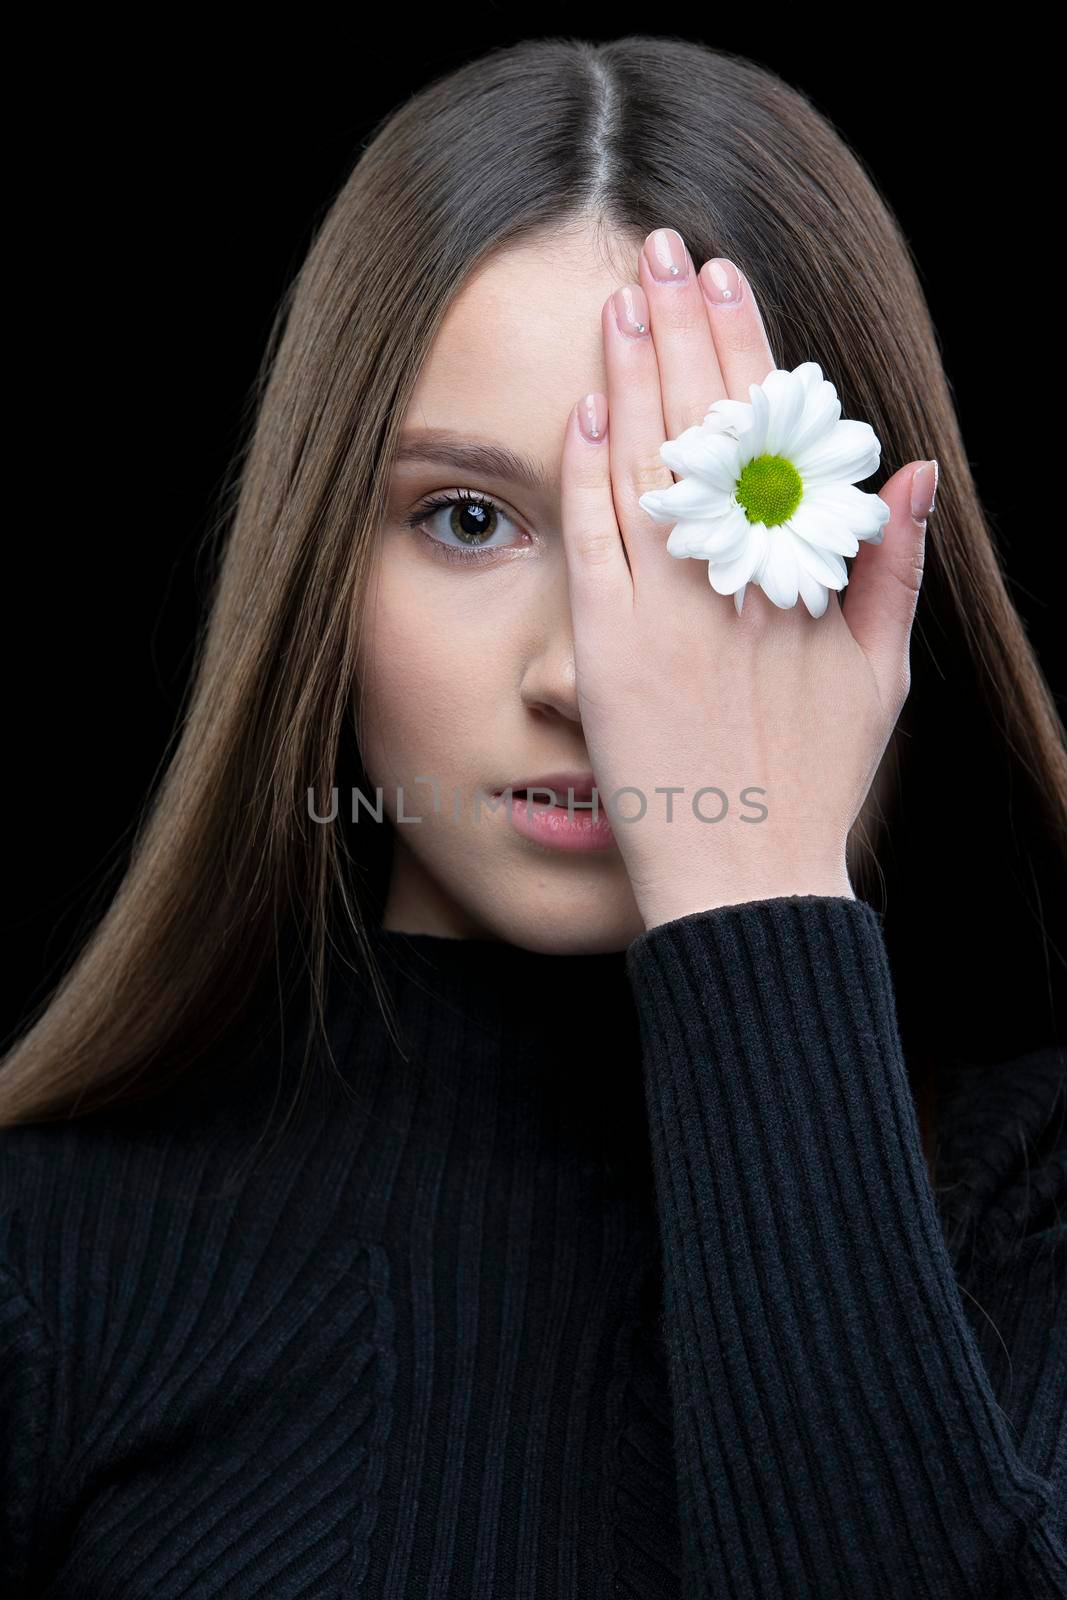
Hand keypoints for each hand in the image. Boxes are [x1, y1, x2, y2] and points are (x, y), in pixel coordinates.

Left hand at [559, 231, 931, 929]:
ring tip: (624, 295)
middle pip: (709, 427)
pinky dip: (589, 472)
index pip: (773, 433)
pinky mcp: (608, 649)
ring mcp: (670, 609)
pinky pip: (595, 541)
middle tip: (666, 248)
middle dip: (686, 329)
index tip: (731, 280)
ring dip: (635, 373)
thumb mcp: (880, 678)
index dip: (749, 350)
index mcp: (804, 574)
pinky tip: (584, 406)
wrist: (745, 880)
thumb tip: (911, 474)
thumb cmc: (815, 785)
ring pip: (649, 467)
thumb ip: (893, 570)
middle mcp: (739, 577)